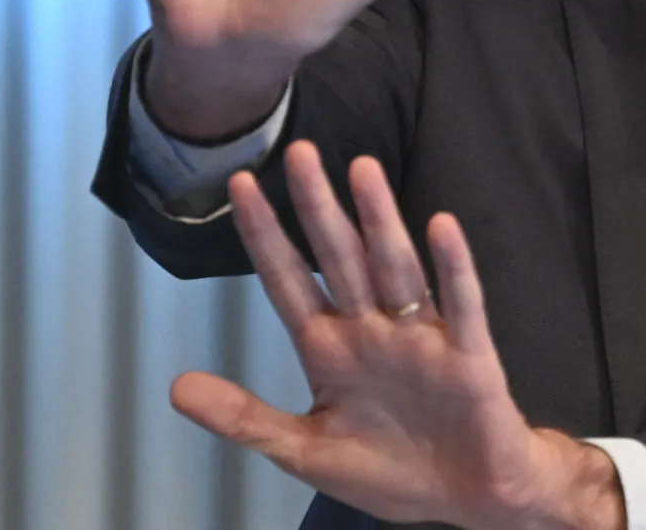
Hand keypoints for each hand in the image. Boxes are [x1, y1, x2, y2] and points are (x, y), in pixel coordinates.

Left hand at [169, 141, 623, 529]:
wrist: (470, 499)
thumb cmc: (393, 472)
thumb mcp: (305, 452)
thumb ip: (245, 418)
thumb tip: (176, 388)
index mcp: (330, 351)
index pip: (289, 281)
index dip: (265, 234)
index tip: (241, 184)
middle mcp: (374, 331)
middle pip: (340, 258)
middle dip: (318, 207)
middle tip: (300, 151)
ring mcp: (422, 338)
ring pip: (395, 268)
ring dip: (380, 220)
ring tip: (363, 171)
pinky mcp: (469, 356)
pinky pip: (460, 304)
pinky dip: (452, 266)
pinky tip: (440, 228)